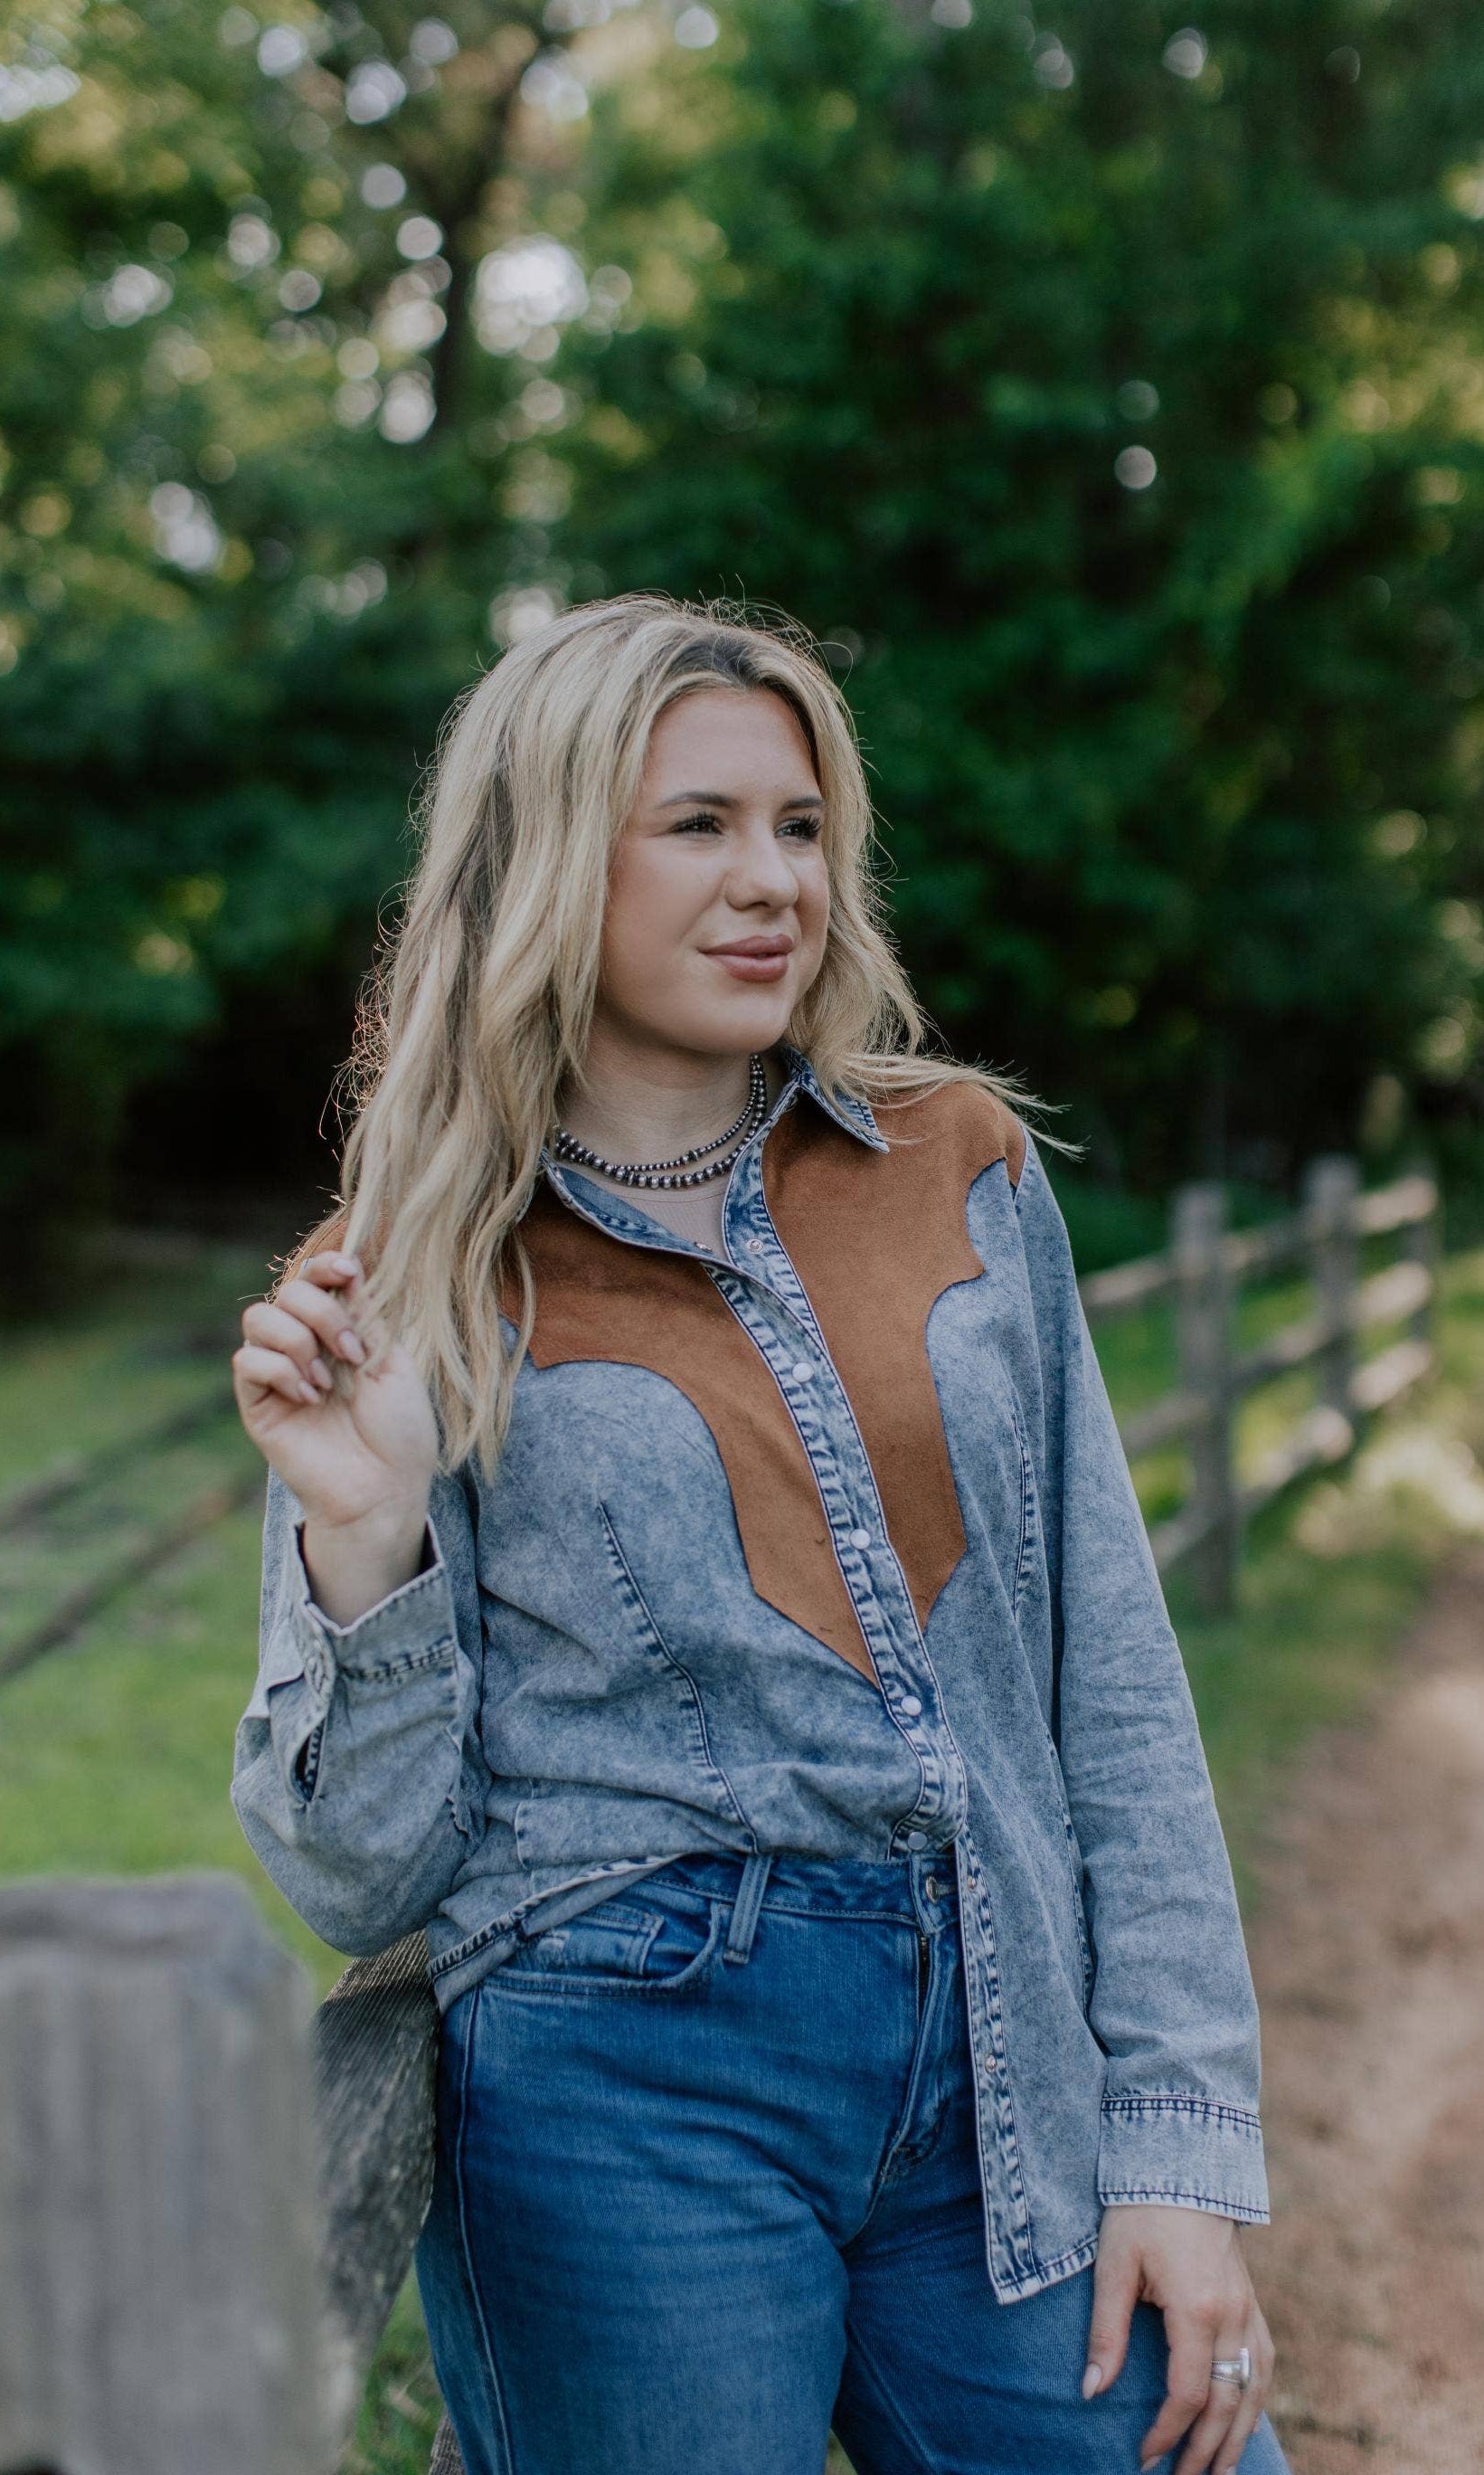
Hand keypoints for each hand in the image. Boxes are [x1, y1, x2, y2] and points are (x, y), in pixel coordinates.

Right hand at [233, 1251, 438, 1617]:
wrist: (384, 1487)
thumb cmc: (399, 1432)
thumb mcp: (393, 1362)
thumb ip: (365, 1316)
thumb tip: (350, 1266)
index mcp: (340, 1331)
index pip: (315, 1278)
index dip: (324, 1265)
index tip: (347, 1271)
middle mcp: (305, 1345)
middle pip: (287, 1290)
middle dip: (323, 1313)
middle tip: (353, 1354)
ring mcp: (278, 1373)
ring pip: (258, 1318)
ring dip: (298, 1341)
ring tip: (328, 1383)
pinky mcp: (257, 1403)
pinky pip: (247, 1361)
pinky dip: (280, 1371)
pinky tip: (308, 1399)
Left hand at [1082, 2203, 1274, 2473]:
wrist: (1182, 2162)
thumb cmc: (1140, 2210)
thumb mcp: (1114, 2265)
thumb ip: (1106, 2331)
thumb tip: (1091, 2390)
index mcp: (1197, 2309)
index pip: (1188, 2394)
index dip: (1167, 2432)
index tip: (1143, 2457)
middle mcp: (1232, 2316)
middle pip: (1227, 2404)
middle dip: (1205, 2451)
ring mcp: (1249, 2309)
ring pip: (1254, 2390)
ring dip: (1239, 2436)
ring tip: (1220, 2472)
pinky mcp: (1251, 2300)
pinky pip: (1263, 2362)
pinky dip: (1256, 2399)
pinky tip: (1244, 2419)